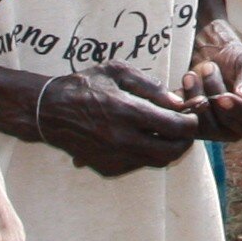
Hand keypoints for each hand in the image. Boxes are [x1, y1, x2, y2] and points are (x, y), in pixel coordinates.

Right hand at [31, 63, 204, 175]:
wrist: (50, 111)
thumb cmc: (86, 86)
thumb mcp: (118, 72)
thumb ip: (151, 87)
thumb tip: (178, 103)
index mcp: (128, 112)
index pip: (176, 127)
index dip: (191, 122)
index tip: (191, 114)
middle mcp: (123, 139)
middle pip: (172, 151)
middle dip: (185, 140)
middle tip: (185, 128)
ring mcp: (115, 157)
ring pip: (157, 161)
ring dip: (168, 149)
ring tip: (166, 133)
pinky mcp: (107, 168)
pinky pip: (139, 165)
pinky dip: (148, 154)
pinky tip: (143, 139)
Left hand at [179, 25, 241, 141]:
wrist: (217, 59)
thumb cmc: (239, 60)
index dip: (240, 110)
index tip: (223, 97)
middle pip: (230, 126)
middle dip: (215, 95)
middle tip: (208, 67)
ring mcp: (223, 131)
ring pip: (208, 128)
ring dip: (197, 98)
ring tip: (191, 74)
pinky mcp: (201, 129)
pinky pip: (190, 126)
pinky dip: (182, 107)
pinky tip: (179, 90)